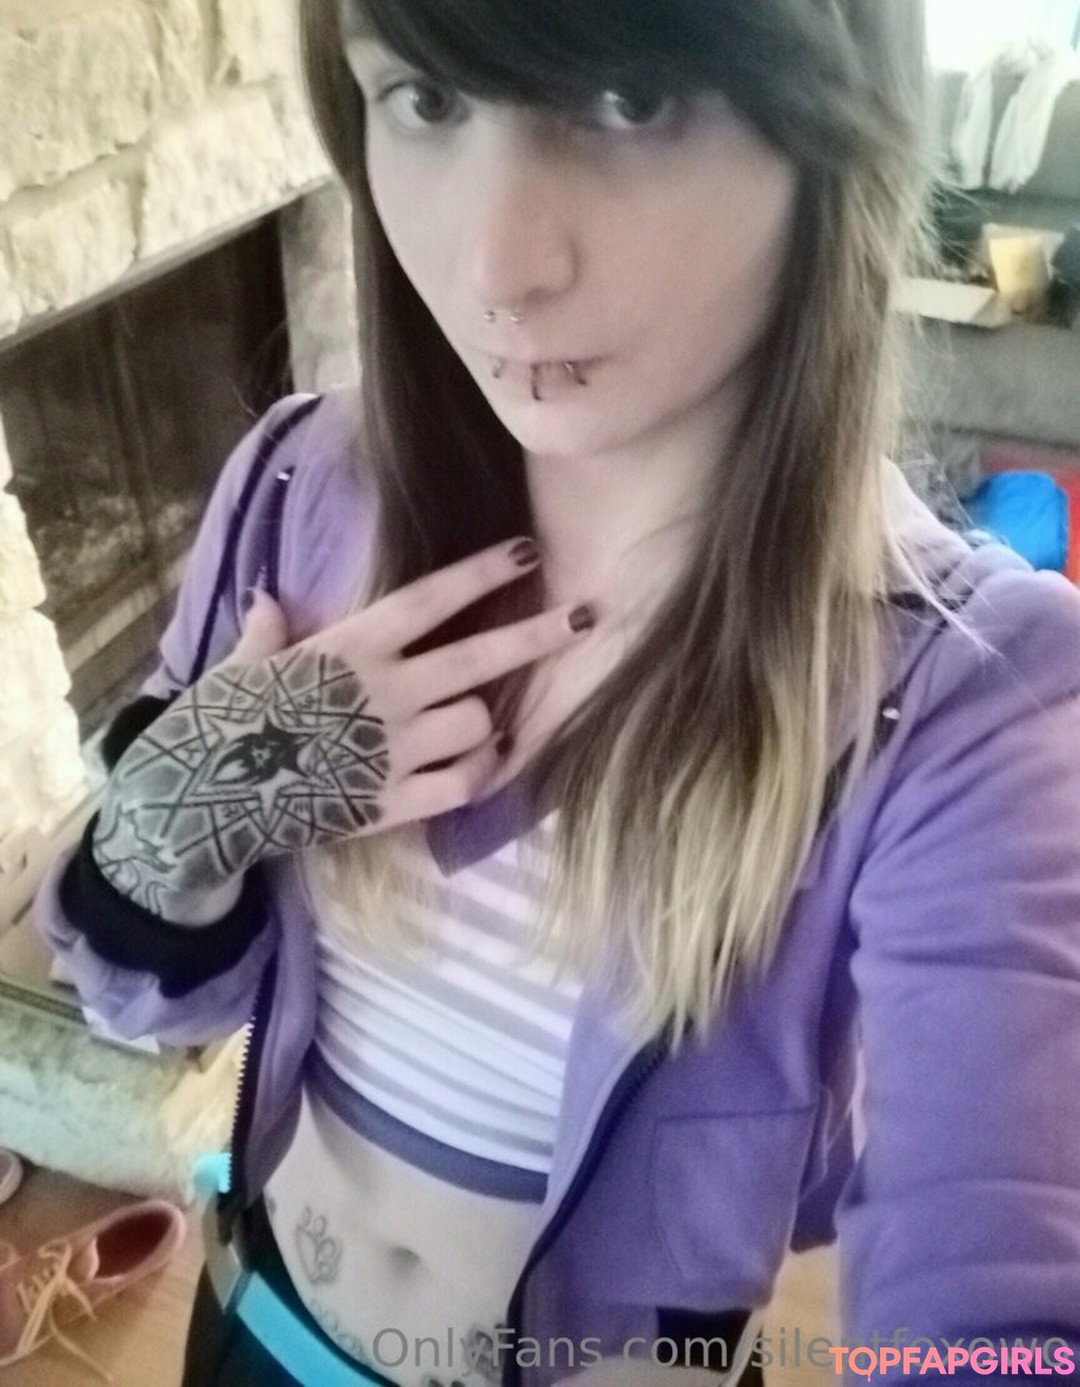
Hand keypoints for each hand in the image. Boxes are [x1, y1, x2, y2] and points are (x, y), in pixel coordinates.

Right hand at [92, 537, 593, 913]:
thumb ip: (269, 633)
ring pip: (479, 724)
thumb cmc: (220, 722)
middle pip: (478, 659)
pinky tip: (483, 766)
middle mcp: (384, 693)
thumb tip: (268, 600)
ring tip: (483, 723)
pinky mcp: (391, 803)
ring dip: (488, 720)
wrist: (200, 802)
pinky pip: (462, 786)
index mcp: (350, 648)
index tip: (526, 550)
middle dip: (537, 635)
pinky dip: (480, 775)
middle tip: (585, 617)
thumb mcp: (242, 664)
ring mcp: (392, 750)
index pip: (430, 600)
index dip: (481, 574)